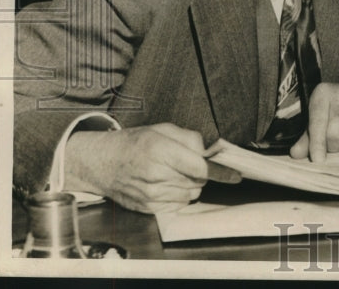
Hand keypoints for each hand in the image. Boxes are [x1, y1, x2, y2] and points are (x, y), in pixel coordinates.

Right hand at [64, 123, 215, 213]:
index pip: (199, 167)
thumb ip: (189, 138)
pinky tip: (167, 185)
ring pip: (190, 195)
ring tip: (174, 173)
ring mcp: (150, 195)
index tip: (236, 175)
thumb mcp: (162, 129)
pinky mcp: (147, 208)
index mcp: (160, 150)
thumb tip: (209, 152)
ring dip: (190, 185)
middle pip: (198, 182)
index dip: (219, 172)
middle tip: (186, 164)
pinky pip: (178, 205)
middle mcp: (155, 175)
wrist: (103, 163)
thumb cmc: (135, 143)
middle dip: (200, 173)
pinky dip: (179, 196)